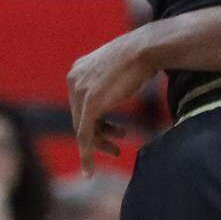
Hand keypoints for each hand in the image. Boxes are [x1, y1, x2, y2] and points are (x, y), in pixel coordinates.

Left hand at [68, 30, 152, 175]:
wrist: (146, 48)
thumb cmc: (139, 55)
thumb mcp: (115, 67)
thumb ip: (104, 81)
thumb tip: (108, 93)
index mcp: (78, 69)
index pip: (79, 104)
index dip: (94, 121)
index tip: (109, 131)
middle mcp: (74, 79)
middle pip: (80, 117)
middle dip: (99, 133)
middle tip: (116, 146)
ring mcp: (80, 91)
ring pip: (83, 129)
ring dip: (99, 144)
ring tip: (117, 149)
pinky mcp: (90, 103)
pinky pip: (85, 135)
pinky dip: (87, 155)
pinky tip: (90, 171)